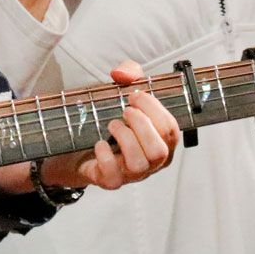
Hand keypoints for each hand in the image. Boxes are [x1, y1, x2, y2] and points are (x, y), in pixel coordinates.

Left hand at [40, 61, 178, 191]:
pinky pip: (113, 175)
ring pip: (139, 163)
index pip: (171, 131)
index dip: (154, 109)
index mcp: (162, 141)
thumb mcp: (123, 89)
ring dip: (124, 137)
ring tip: (113, 124)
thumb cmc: (112, 116)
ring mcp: (132, 174)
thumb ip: (129, 73)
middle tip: (125, 111)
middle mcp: (152, 162)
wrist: (83, 144)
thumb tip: (121, 74)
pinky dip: (105, 154)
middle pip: (159, 151)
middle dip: (141, 124)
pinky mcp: (111, 180)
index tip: (134, 95)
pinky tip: (100, 142)